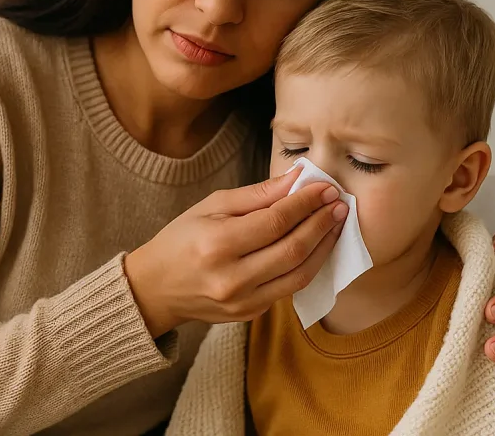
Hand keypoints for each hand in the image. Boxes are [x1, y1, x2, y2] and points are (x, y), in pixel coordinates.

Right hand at [125, 165, 347, 337]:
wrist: (156, 288)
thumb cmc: (181, 239)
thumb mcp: (211, 206)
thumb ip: (257, 195)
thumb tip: (296, 180)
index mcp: (217, 245)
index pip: (275, 222)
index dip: (305, 203)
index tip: (325, 187)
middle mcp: (232, 278)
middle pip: (292, 249)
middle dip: (321, 223)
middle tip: (338, 203)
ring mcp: (243, 302)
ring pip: (299, 274)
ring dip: (323, 247)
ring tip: (335, 224)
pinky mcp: (251, 314)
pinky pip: (289, 288)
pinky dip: (308, 265)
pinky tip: (316, 246)